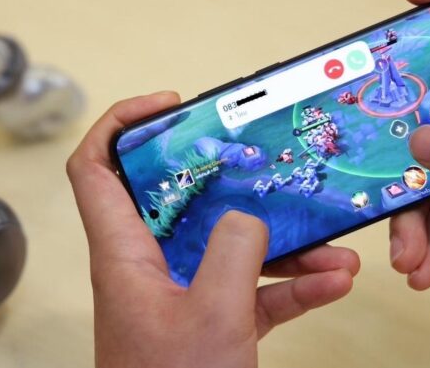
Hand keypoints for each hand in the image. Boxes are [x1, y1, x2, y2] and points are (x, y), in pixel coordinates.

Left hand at [67, 92, 359, 367]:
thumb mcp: (212, 315)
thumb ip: (233, 251)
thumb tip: (248, 218)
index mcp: (123, 253)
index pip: (96, 168)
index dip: (121, 125)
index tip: (168, 105)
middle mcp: (147, 265)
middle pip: (176, 197)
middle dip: (223, 176)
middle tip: (262, 161)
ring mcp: (180, 294)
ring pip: (225, 245)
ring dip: (278, 241)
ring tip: (329, 240)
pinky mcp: (209, 323)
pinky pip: (251, 290)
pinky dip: (290, 285)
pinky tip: (334, 282)